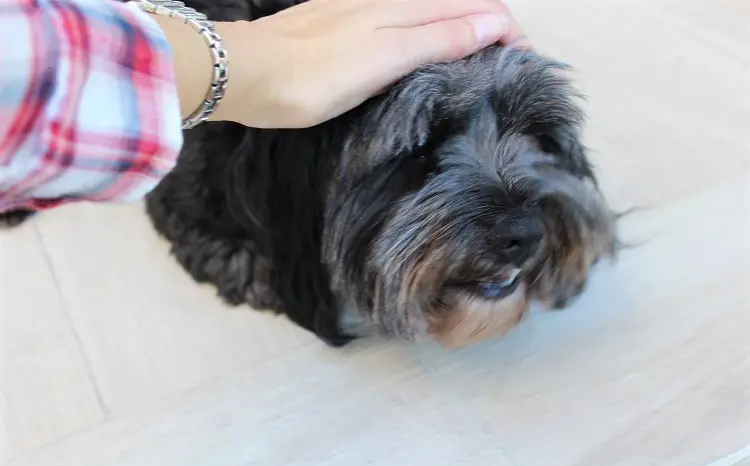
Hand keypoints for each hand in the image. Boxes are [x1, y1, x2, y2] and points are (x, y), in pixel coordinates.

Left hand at [212, 0, 528, 127]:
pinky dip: (432, 29)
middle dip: (493, 25)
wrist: (249, 73)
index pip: (479, 5)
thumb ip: (440, 37)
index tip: (526, 65)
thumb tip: (495, 21)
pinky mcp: (346, 19)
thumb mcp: (386, 59)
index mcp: (405, 6)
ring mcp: (366, 6)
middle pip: (460, 1)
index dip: (509, 31)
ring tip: (480, 58)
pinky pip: (406, 16)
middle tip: (511, 63)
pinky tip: (427, 49)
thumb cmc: (314, 75)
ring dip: (465, 26)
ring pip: (434, 7)